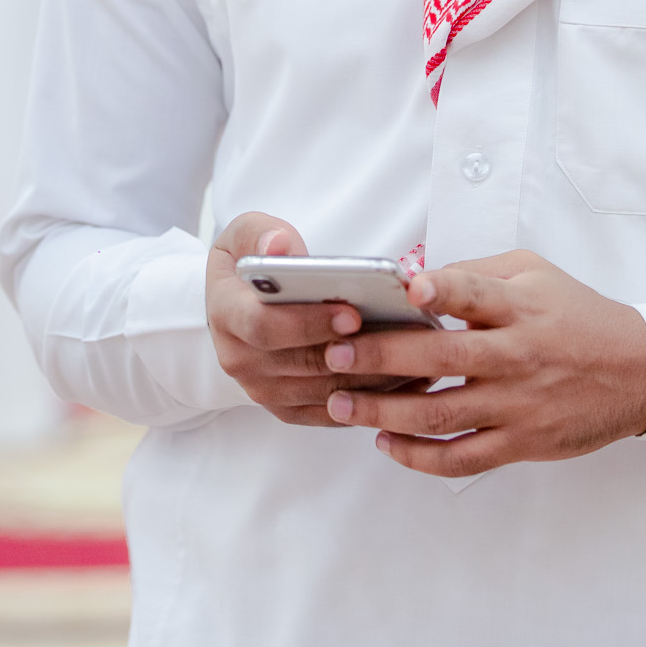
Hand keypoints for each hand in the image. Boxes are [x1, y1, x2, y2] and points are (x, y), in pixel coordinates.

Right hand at [206, 213, 418, 426]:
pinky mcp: (287, 408)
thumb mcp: (247, 234)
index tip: (353, 313)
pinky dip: (372, 401)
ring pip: (325, 393)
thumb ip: (263, 234)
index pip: (264, 327)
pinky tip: (409, 379)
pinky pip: (333, 412)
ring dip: (374, 379)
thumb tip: (279, 246)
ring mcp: (263, 389)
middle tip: (402, 339)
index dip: (309, 322)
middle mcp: (239, 359)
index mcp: (226, 314)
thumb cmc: (249, 262)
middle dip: (356, 352)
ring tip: (419, 357)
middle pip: (303, 364)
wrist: (236, 305)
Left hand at [321, 249, 645, 476]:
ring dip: (385, 411)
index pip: (476, 295)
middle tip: (334, 355)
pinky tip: (387, 442)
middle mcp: (518, 356)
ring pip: (442, 415)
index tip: (406, 288)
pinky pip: (462, 457)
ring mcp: (518, 404)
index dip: (442, 291)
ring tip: (341, 404)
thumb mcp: (536, 274)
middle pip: (443, 358)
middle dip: (382, 357)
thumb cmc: (577, 316)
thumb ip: (478, 274)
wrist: (638, 371)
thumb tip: (417, 280)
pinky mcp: (522, 442)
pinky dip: (419, 456)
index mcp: (521, 308)